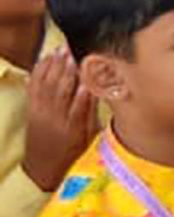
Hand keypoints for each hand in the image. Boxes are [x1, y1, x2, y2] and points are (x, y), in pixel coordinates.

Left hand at [22, 52, 93, 191]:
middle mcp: (54, 118)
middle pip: (60, 89)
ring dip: (53, 66)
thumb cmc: (71, 151)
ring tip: (61, 49)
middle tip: (75, 49)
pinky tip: (44, 60)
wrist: (42, 168)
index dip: (85, 82)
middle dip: (67, 68)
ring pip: (46, 86)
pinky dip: (38, 72)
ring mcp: (40, 113)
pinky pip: (33, 88)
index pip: (80, 100)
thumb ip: (92, 112)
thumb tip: (99, 87)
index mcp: (72, 127)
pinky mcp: (31, 110)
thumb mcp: (89, 136)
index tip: (91, 66)